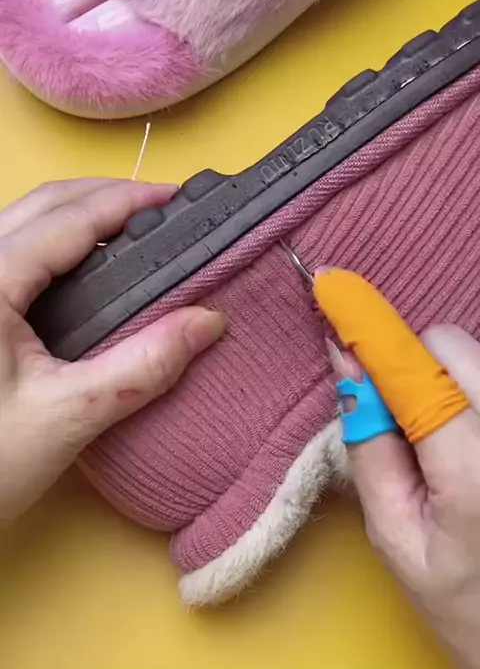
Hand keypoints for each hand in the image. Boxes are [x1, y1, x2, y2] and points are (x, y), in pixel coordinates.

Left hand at [0, 179, 225, 523]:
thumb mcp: (68, 416)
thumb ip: (142, 366)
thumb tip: (208, 322)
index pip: (67, 219)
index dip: (126, 201)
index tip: (177, 198)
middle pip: (41, 204)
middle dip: (104, 195)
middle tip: (162, 208)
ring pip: (23, 222)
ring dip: (79, 213)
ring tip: (134, 228)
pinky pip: (15, 250)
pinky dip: (58, 242)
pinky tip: (88, 264)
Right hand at [316, 269, 479, 668]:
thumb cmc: (466, 603)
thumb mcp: (396, 539)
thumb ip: (370, 449)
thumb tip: (346, 371)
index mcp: (474, 466)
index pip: (414, 372)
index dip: (369, 329)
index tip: (331, 286)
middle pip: (451, 346)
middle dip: (414, 365)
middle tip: (401, 419)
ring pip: (474, 358)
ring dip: (445, 380)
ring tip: (441, 442)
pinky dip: (468, 393)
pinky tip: (466, 441)